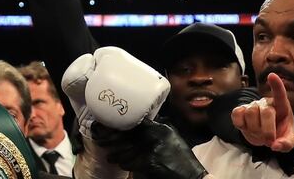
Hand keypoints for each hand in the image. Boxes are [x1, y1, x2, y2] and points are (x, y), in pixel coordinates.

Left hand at [92, 120, 208, 178]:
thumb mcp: (171, 136)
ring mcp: (153, 148)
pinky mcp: (151, 162)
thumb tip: (138, 121)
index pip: (135, 121)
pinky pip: (131, 162)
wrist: (193, 176)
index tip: (106, 124)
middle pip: (127, 135)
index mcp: (160, 127)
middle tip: (100, 140)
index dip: (119, 124)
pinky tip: (121, 164)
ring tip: (109, 156)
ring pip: (126, 150)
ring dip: (116, 154)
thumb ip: (156, 128)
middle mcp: (156, 135)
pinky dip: (125, 164)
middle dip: (111, 139)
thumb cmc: (181, 157)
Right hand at [231, 73, 293, 151]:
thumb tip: (275, 145)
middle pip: (266, 112)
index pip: (280, 94)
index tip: (272, 75)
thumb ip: (287, 143)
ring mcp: (251, 105)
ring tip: (259, 135)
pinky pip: (237, 115)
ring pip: (250, 114)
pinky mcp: (239, 111)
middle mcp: (266, 103)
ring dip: (255, 130)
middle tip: (269, 141)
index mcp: (281, 106)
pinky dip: (241, 125)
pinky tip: (247, 128)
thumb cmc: (279, 133)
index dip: (276, 85)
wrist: (264, 135)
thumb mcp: (288, 140)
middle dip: (267, 130)